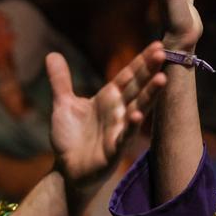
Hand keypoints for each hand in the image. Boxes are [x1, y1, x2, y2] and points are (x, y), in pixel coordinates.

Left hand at [47, 42, 166, 193]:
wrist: (68, 170)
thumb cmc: (70, 139)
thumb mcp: (63, 105)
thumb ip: (60, 81)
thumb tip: (52, 55)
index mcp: (108, 99)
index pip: (127, 76)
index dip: (140, 61)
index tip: (156, 45)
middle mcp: (118, 112)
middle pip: (137, 88)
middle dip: (149, 71)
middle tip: (163, 52)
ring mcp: (119, 130)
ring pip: (138, 108)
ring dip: (150, 95)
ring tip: (162, 79)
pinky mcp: (114, 150)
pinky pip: (124, 136)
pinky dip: (130, 127)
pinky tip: (137, 116)